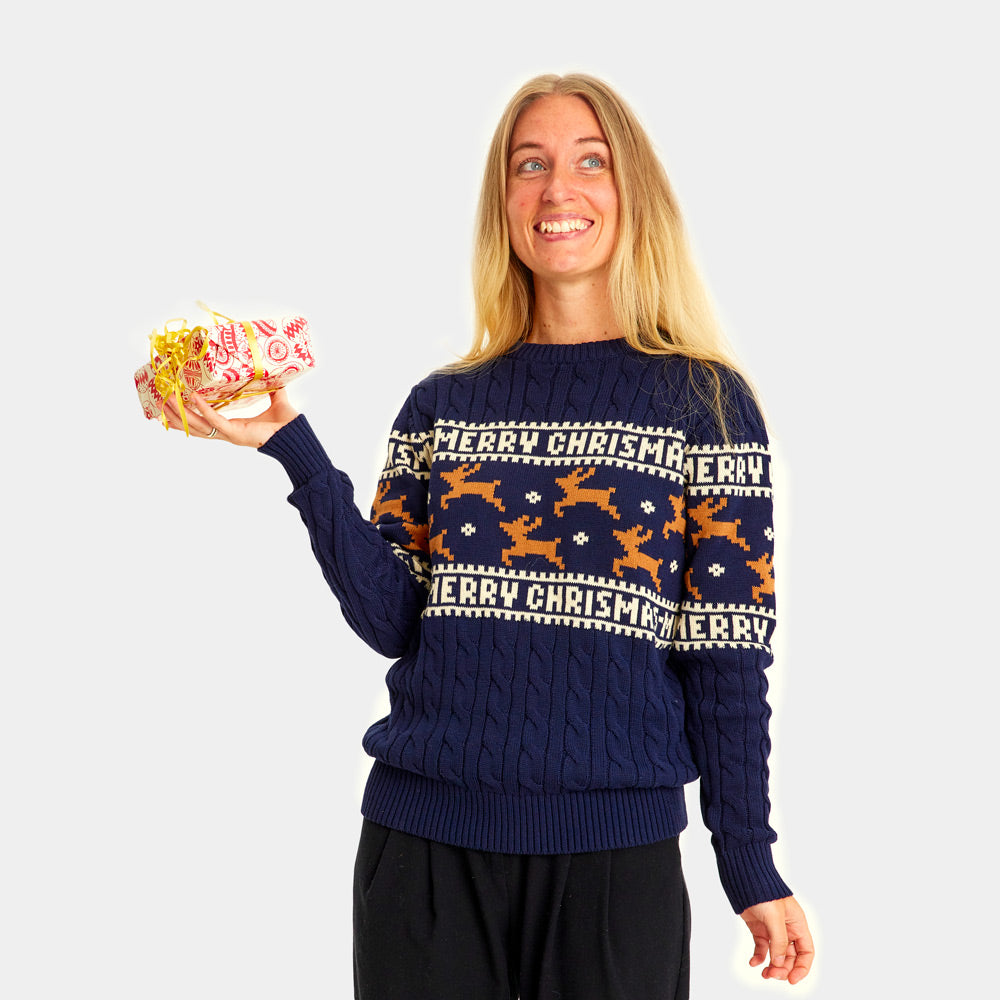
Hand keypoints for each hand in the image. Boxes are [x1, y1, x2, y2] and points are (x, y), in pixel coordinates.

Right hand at [159, 388, 298, 447]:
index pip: (202, 422)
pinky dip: (203, 409)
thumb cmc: (286, 423)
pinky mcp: (235, 433)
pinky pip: (214, 421)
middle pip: (192, 426)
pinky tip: (193, 398)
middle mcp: (226, 432)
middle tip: (159, 400)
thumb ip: (274, 390)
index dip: (186, 414)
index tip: (171, 403)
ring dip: (181, 412)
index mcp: (232, 426)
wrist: (296, 435)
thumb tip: (277, 376)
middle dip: (174, 414)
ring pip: (197, 425)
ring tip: (166, 398)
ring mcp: (229, 434)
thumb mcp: (276, 401)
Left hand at [740, 895, 813, 984]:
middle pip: (791, 957)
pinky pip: (762, 948)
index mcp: (797, 924)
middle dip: (784, 969)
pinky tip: (753, 963)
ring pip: (776, 955)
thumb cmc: (763, 891)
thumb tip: (779, 963)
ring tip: (764, 973)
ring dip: (772, 966)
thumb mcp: (775, 917)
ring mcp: (772, 930)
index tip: (791, 980)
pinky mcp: (759, 929)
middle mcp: (787, 929)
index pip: (806, 951)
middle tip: (773, 974)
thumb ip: (779, 942)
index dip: (802, 968)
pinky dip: (759, 957)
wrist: (744, 879)